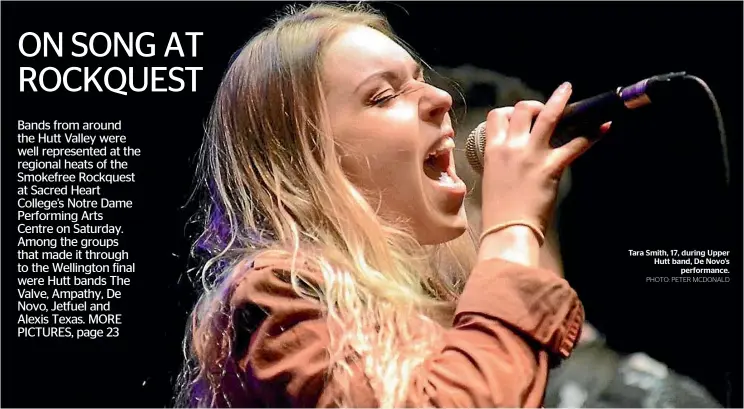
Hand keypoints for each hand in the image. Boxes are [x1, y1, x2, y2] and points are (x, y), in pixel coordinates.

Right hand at [478, 82, 608, 263]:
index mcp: (492, 151)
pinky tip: (604, 128)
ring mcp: (532, 156)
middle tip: (545, 110)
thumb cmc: (498, 211)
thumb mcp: (492, 179)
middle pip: (522, 110)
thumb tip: (513, 156)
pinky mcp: (551, 167)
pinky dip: (592, 135)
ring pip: (548, 116)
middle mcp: (511, 148)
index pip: (497, 116)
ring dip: (560, 101)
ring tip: (568, 90)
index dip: (510, 111)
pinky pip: (575, 145)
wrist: (507, 230)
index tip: (519, 115)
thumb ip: (501, 162)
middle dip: (534, 105)